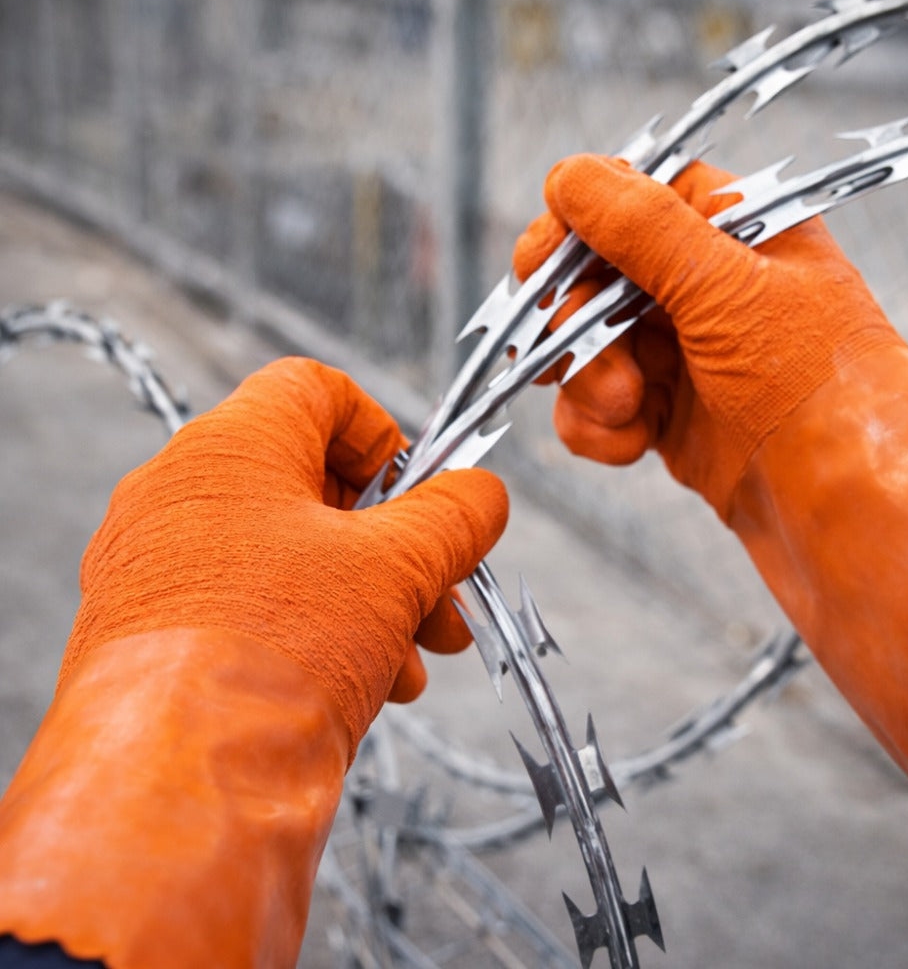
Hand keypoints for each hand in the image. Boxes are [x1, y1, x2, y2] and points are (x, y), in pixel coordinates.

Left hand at [64, 357, 507, 751]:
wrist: (179, 785)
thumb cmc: (279, 651)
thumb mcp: (399, 566)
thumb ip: (455, 513)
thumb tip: (484, 494)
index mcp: (230, 446)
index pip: (314, 390)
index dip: (383, 432)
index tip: (420, 492)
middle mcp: (180, 493)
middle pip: (313, 485)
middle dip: (396, 542)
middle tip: (442, 592)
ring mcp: (160, 565)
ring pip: (291, 556)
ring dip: (371, 599)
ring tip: (416, 658)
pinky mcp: (156, 632)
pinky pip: (254, 607)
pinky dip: (320, 632)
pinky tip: (372, 687)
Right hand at [514, 155, 900, 518]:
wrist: (848, 504)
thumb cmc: (815, 384)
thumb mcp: (727, 287)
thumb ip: (641, 228)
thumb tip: (571, 178)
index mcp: (730, 229)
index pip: (626, 199)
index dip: (574, 228)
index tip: (542, 267)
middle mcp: (701, 286)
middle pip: (587, 277)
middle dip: (574, 321)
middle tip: (585, 352)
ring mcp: (678, 354)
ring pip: (581, 348)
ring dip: (586, 381)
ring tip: (628, 409)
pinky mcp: (663, 416)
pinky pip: (593, 408)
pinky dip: (597, 427)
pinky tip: (633, 445)